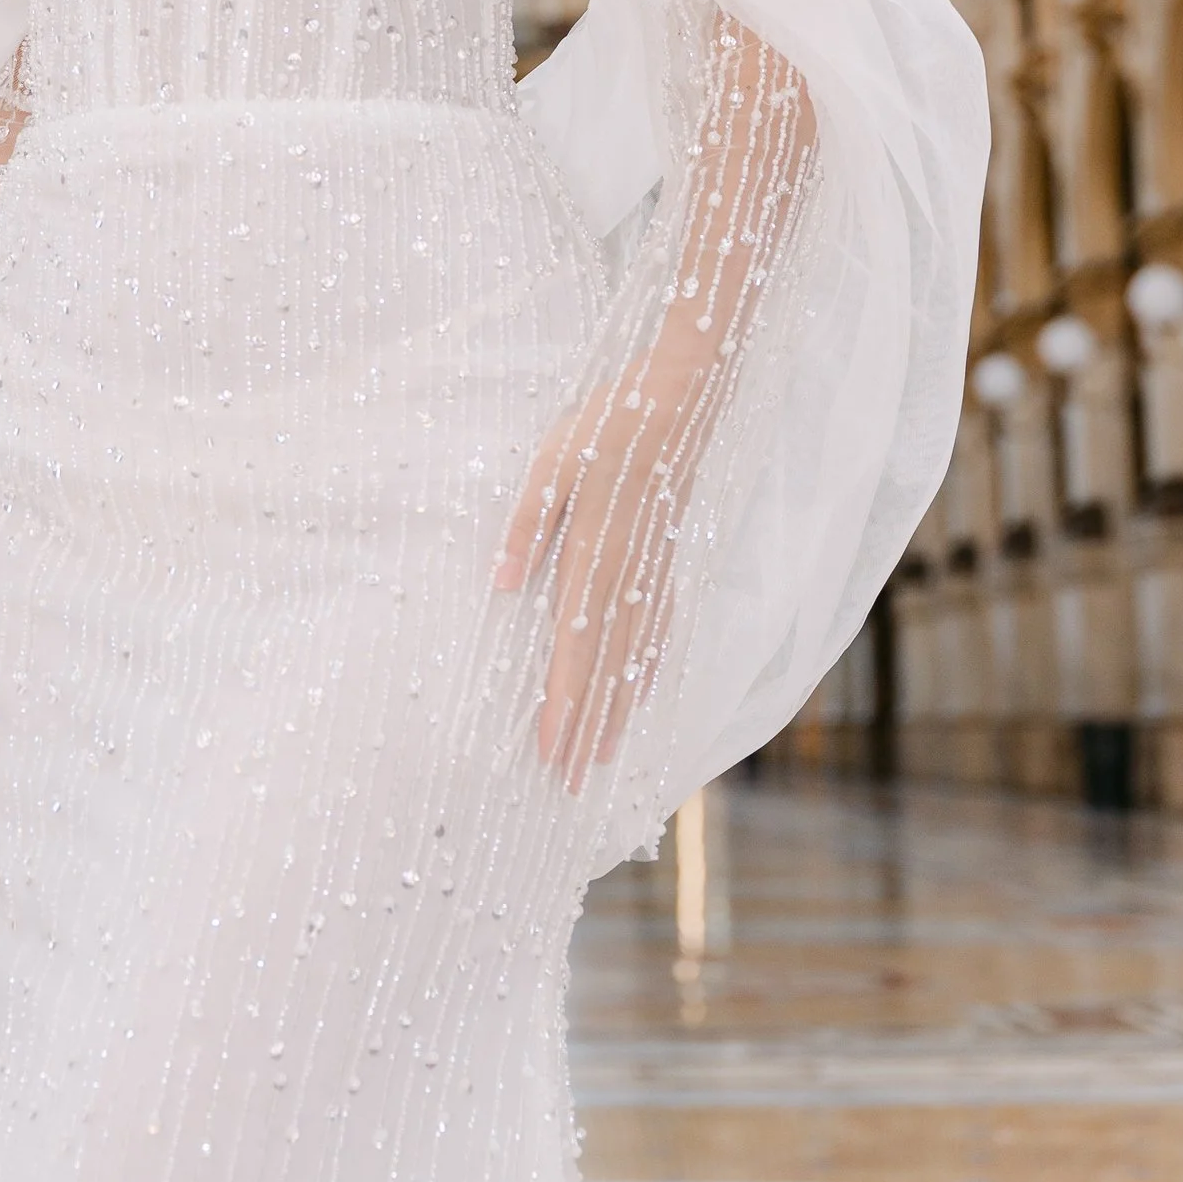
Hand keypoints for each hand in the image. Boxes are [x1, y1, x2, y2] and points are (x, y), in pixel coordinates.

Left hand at [496, 361, 704, 791]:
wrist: (681, 399)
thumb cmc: (609, 425)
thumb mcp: (552, 463)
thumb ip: (529, 525)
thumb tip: (502, 585)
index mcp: (596, 555)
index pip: (576, 646)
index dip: (565, 703)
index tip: (553, 752)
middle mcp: (629, 576)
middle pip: (605, 666)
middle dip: (587, 726)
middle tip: (570, 781)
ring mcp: (653, 570)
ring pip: (634, 655)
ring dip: (617, 708)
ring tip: (602, 756)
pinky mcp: (666, 558)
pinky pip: (658, 626)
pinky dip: (648, 665)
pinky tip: (642, 690)